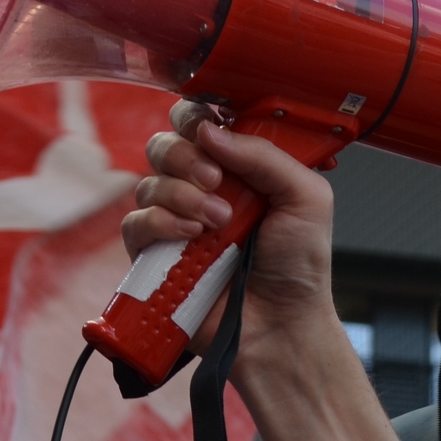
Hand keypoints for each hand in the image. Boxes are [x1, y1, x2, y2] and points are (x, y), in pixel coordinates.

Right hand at [120, 100, 338, 365]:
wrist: (282, 324)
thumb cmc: (299, 264)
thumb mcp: (305, 198)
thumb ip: (264, 156)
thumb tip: (211, 130)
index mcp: (236, 165)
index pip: (200, 121)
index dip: (196, 116)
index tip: (210, 130)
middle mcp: (201, 187)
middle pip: (165, 143)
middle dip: (186, 156)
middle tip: (216, 181)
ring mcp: (175, 220)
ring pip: (149, 181)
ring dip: (181, 194)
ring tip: (217, 222)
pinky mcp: (154, 255)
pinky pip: (135, 223)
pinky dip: (160, 223)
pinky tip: (191, 237)